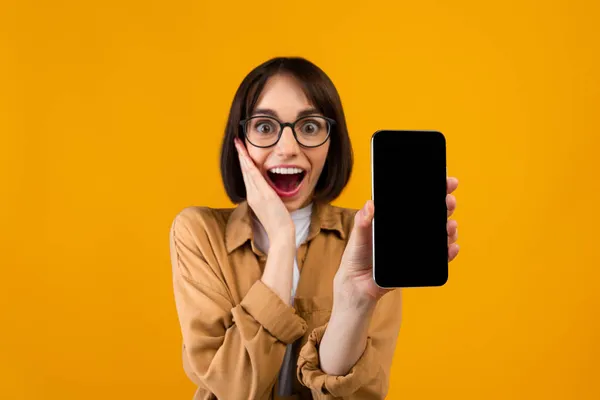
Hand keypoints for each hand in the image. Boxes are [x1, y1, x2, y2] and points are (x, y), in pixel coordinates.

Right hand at [234, 138, 293, 239]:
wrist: (281, 235)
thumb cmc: (278, 223)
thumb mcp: (270, 208)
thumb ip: (267, 198)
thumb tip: (268, 191)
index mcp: (253, 197)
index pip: (247, 176)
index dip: (243, 163)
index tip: (241, 151)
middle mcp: (252, 195)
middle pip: (245, 172)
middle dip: (241, 156)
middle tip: (236, 142)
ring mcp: (258, 196)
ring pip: (248, 172)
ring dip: (243, 157)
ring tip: (239, 145)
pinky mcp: (265, 196)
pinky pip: (256, 178)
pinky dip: (250, 167)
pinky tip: (247, 158)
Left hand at [334, 177, 460, 305]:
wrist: (358, 283)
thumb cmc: (357, 254)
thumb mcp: (358, 235)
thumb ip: (363, 221)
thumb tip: (370, 204)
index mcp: (397, 218)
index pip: (418, 200)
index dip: (435, 189)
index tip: (447, 182)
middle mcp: (410, 230)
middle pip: (434, 214)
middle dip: (446, 205)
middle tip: (449, 201)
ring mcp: (417, 246)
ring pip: (440, 234)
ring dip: (449, 228)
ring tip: (449, 226)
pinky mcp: (420, 263)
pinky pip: (438, 257)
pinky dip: (448, 252)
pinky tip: (451, 247)